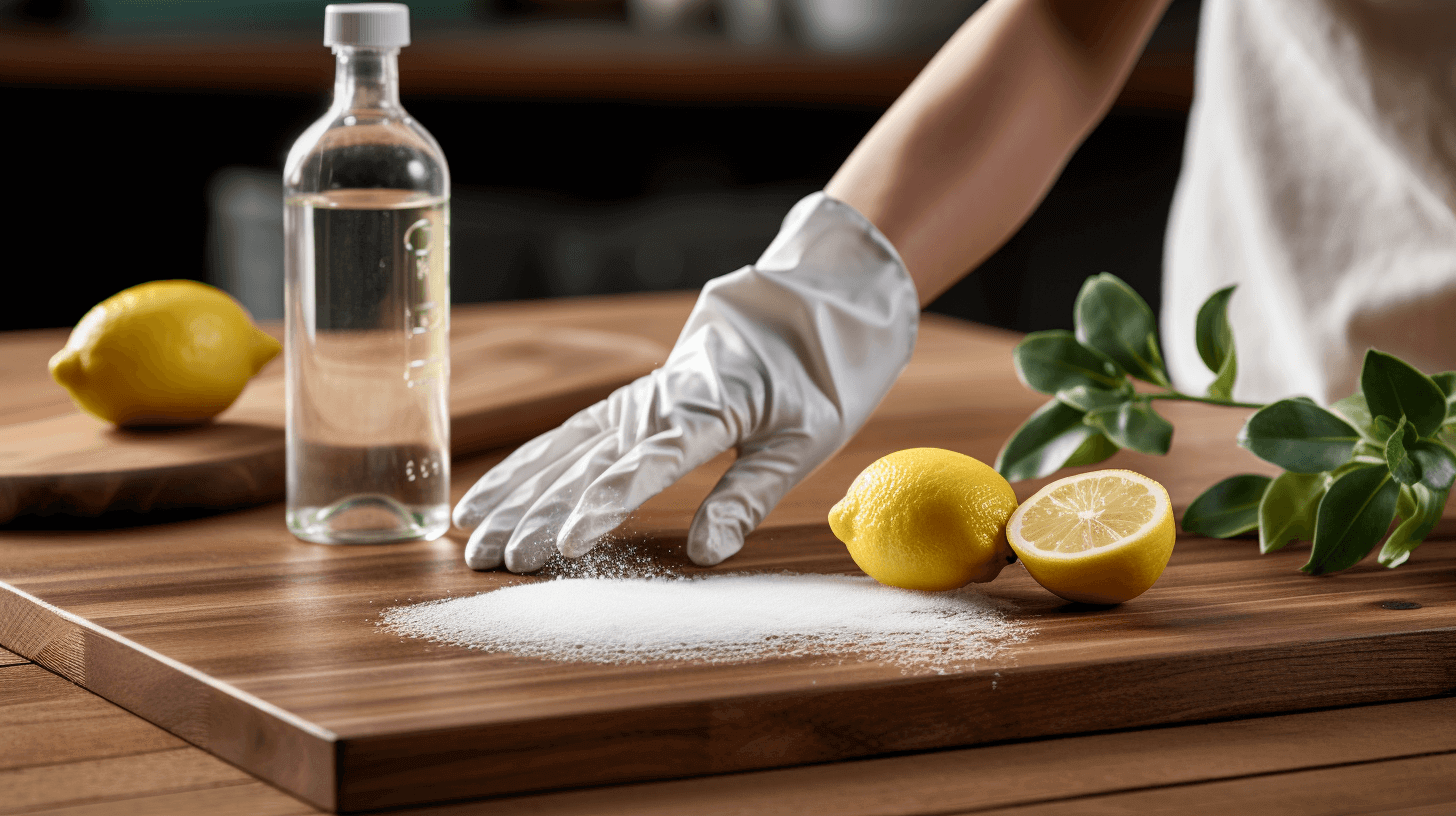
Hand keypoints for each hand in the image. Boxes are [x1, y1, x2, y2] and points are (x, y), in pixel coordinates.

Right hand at [452, 193, 919, 571]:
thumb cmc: (818, 375)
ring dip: (515, 495)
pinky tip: (489, 494)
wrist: (808, 305)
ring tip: (470, 537)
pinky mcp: (627, 404)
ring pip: (563, 451)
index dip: (601, 506)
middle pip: (586, 464)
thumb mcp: (803, 441)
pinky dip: (525, 465)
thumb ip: (748, 495)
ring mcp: (635, 401)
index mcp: (708, 408)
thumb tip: (706, 554)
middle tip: (490, 561)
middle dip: (533, 514)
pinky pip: (566, 436)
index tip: (562, 544)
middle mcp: (658, 402)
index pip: (645, 463)